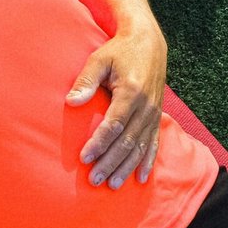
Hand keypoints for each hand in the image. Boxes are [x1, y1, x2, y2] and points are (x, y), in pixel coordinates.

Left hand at [66, 28, 167, 189]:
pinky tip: (141, 178)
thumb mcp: (99, 59)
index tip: (84, 158)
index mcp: (131, 92)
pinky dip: (148, 162)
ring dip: (127, 167)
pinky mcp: (156, 116)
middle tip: (95, 180)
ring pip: (140, 146)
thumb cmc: (119, 51)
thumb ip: (86, 81)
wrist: (149, 43)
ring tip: (113, 185)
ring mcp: (153, 112)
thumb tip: (71, 102)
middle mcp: (146, 106)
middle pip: (127, 141)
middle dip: (110, 162)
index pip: (113, 125)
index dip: (99, 143)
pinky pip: (154, 143)